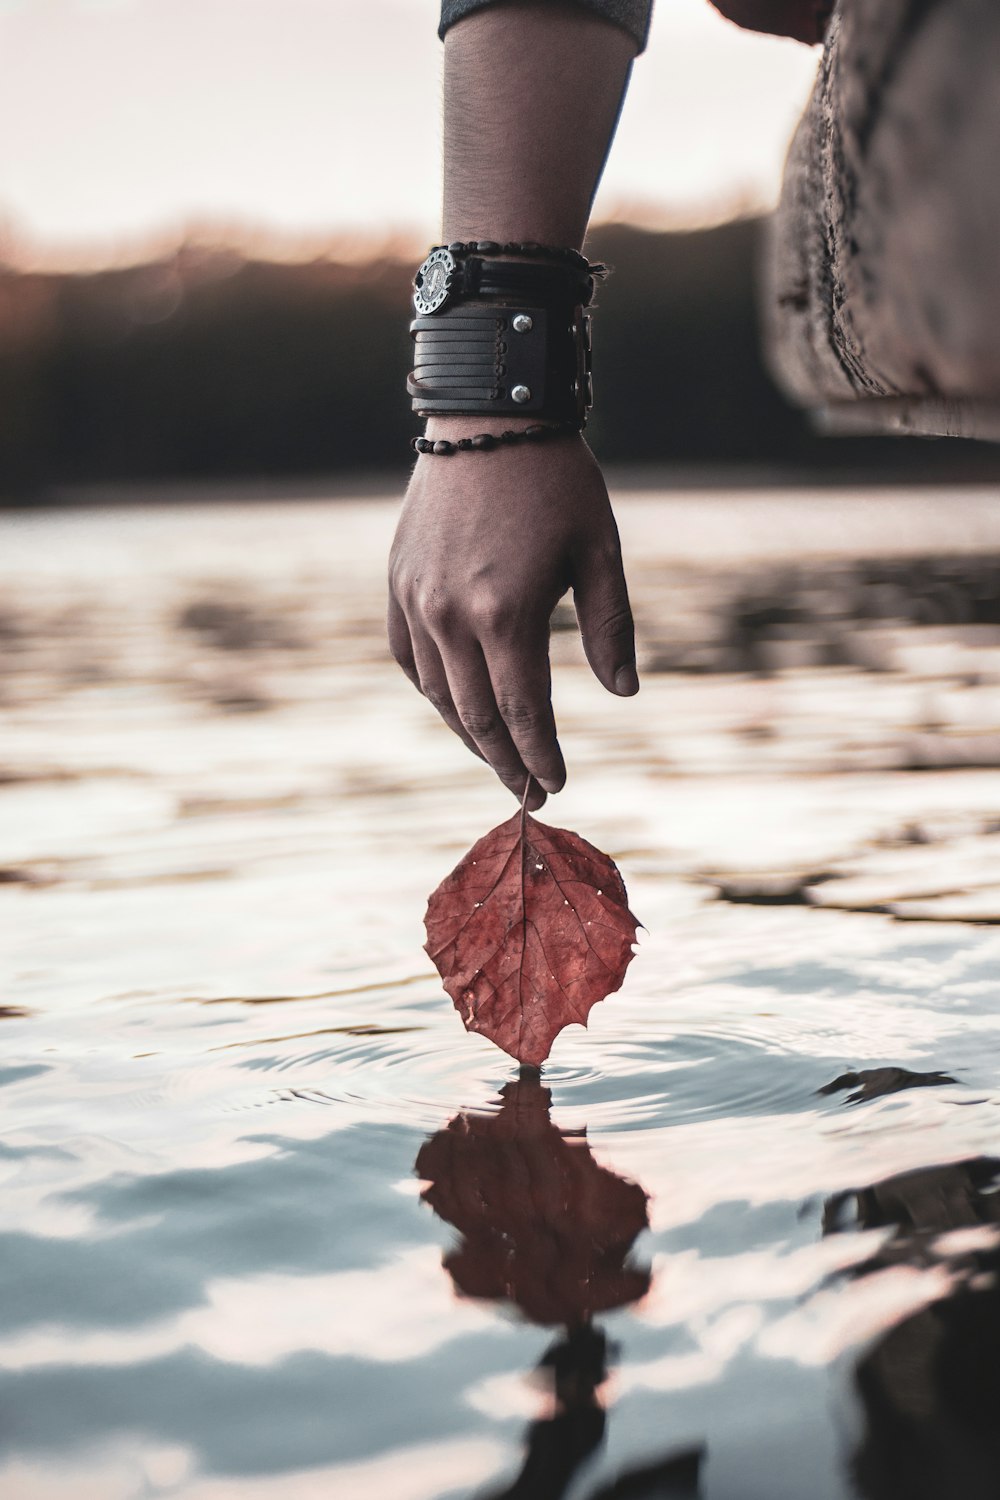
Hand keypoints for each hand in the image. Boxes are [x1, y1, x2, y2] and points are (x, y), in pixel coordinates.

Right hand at [388, 430, 637, 809]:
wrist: (490, 413)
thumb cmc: (557, 480)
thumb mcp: (600, 551)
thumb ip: (610, 629)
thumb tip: (623, 693)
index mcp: (507, 613)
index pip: (523, 712)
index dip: (541, 756)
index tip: (555, 785)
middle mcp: (451, 616)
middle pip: (476, 716)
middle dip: (505, 760)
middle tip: (526, 789)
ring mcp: (416, 600)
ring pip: (438, 693)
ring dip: (467, 733)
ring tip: (496, 754)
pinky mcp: (398, 581)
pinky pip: (407, 657)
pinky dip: (431, 689)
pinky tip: (454, 704)